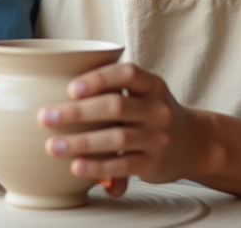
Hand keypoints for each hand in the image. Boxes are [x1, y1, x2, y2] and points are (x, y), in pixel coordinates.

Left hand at [38, 63, 213, 197]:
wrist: (193, 142)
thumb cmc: (153, 114)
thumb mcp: (144, 94)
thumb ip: (112, 90)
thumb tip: (59, 88)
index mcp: (152, 86)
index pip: (128, 74)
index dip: (99, 78)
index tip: (70, 87)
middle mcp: (157, 109)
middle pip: (117, 106)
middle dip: (78, 112)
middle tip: (46, 117)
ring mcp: (157, 138)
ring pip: (117, 138)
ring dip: (81, 142)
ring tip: (52, 146)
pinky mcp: (153, 164)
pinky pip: (123, 166)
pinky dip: (98, 167)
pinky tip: (76, 167)